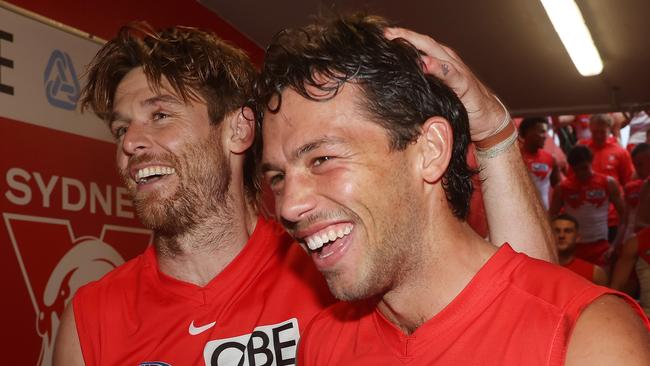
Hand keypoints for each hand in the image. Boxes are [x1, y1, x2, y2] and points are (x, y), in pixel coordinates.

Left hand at [384, 27, 507, 141]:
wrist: (486, 119)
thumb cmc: (458, 105)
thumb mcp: (433, 94)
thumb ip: (418, 87)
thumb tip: (392, 89)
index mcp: (438, 62)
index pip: (416, 45)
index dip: (399, 39)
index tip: (379, 37)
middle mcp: (447, 61)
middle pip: (423, 42)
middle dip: (404, 36)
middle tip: (385, 34)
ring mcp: (457, 70)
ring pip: (435, 51)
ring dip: (416, 44)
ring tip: (398, 40)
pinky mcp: (465, 83)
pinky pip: (450, 73)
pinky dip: (437, 67)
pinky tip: (425, 64)